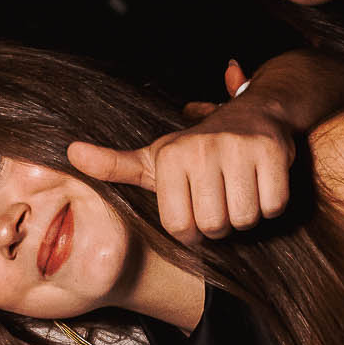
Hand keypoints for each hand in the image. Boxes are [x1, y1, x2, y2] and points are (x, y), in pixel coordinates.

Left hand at [67, 62, 297, 242]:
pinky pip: (272, 206)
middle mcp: (202, 149)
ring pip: (245, 219)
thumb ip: (115, 164)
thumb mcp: (154, 159)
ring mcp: (239, 148)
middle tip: (221, 199)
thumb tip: (71, 153)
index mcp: (171, 156)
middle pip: (214, 227)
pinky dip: (271, 204)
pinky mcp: (272, 151)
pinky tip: (260, 184)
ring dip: (247, 215)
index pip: (182, 229)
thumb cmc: (198, 150)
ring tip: (240, 191)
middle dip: (221, 224)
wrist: (254, 114)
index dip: (193, 230)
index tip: (196, 208)